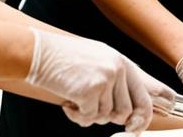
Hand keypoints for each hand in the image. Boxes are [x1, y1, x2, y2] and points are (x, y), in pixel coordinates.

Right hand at [26, 29, 171, 129]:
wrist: (39, 52)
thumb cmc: (65, 59)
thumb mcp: (98, 61)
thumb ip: (115, 83)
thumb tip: (128, 115)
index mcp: (122, 63)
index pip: (144, 98)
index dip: (141, 119)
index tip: (133, 128)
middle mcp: (117, 69)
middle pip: (124, 112)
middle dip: (108, 118)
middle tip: (91, 113)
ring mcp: (105, 79)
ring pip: (104, 116)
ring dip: (88, 115)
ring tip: (75, 102)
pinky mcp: (89, 90)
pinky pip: (89, 118)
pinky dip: (77, 116)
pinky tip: (67, 103)